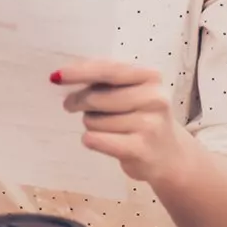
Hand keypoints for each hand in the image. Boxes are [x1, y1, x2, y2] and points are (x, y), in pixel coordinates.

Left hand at [55, 61, 195, 184]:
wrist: (169, 156)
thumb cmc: (140, 117)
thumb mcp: (130, 91)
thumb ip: (102, 80)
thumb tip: (60, 76)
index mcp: (149, 77)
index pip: (108, 70)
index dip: (80, 73)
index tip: (56, 77)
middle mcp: (154, 99)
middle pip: (96, 98)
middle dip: (79, 102)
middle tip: (72, 106)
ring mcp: (150, 125)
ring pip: (93, 121)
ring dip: (91, 124)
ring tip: (108, 128)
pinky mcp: (141, 150)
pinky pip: (96, 140)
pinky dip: (91, 140)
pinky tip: (103, 140)